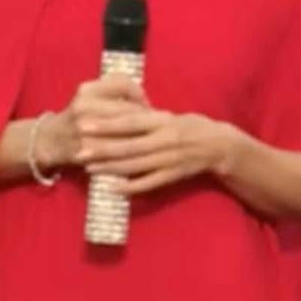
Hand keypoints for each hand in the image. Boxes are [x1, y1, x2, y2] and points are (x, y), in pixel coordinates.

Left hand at [74, 99, 240, 196]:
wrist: (220, 146)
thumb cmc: (193, 126)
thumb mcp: (172, 116)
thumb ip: (148, 118)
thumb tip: (119, 113)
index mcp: (163, 122)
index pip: (131, 122)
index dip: (107, 124)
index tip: (85, 125)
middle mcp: (165, 141)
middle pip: (128, 146)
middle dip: (102, 149)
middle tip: (79, 151)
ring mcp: (169, 160)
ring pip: (135, 166)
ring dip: (110, 168)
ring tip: (89, 168)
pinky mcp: (172, 176)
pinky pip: (149, 183)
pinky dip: (131, 187)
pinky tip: (112, 187)